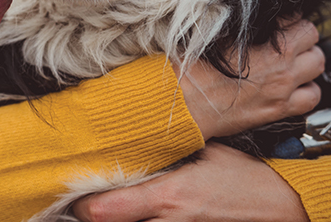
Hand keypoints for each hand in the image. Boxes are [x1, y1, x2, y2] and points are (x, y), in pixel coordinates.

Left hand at [73, 142, 308, 221]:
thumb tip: (142, 137)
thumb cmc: (241, 177)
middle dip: (92, 218)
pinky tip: (128, 214)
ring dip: (113, 221)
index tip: (71, 196)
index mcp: (168, 196)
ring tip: (95, 211)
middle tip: (76, 206)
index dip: (84, 207)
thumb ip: (169, 151)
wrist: (279, 208)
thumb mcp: (204, 152)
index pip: (110, 210)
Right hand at [175, 17, 323, 139]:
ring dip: (307, 59)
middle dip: (301, 34)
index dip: (285, 16)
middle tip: (286, 36)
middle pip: (311, 37)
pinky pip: (312, 98)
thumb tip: (251, 15)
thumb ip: (241, 24)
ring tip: (292, 58)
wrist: (186, 101)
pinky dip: (307, 88)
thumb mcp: (213, 33)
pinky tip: (293, 85)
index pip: (295, 18)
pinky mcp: (279, 109)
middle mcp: (281, 64)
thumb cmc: (193, 66)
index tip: (277, 20)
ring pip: (317, 65)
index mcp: (267, 43)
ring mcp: (283, 88)